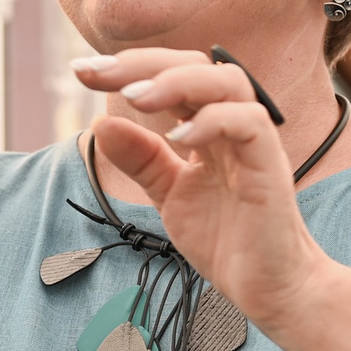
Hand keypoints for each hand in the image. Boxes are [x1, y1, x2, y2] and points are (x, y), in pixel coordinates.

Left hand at [71, 49, 328, 328]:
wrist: (268, 287)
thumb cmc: (227, 240)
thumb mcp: (169, 194)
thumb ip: (142, 160)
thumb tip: (101, 122)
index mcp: (208, 125)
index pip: (170, 75)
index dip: (128, 67)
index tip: (81, 71)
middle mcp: (232, 123)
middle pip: (195, 64)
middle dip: (142, 63)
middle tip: (94, 72)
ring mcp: (254, 141)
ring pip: (227, 80)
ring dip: (176, 82)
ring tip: (135, 98)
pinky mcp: (269, 164)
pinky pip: (247, 122)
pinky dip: (210, 121)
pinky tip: (176, 139)